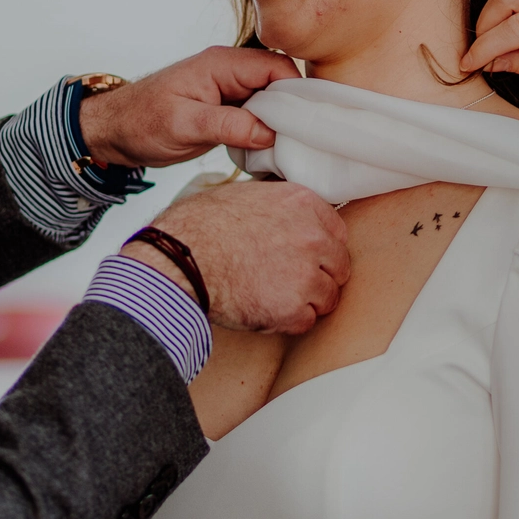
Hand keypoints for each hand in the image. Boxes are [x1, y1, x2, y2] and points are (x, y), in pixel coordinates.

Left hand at [78, 46, 300, 167]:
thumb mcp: (184, 126)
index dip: (297, 93)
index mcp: (222, 64)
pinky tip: (272, 150)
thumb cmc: (141, 121)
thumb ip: (228, 125)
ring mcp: (231, 90)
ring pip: (273, 99)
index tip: (308, 124)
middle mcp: (231, 71)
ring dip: (282, 122)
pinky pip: (260, 113)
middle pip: (281, 82)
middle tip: (303, 141)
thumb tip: (271, 132)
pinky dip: (269, 130)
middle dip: (295, 109)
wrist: (114, 130)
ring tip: (292, 148)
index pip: (277, 68)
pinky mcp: (228, 108)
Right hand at [127, 180, 350, 333]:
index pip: (337, 232)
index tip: (308, 257)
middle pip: (339, 266)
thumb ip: (278, 208)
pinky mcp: (293, 308)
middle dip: (319, 276)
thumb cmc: (199, 227)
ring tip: (274, 298)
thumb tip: (285, 217)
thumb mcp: (245, 196)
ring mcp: (306, 274)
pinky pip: (305, 322)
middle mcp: (312, 237)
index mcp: (302, 203)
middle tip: (290, 282)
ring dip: (305, 302)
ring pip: (327, 297)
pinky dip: (286, 322)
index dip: (321, 249)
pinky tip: (262, 310)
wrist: (179, 259)